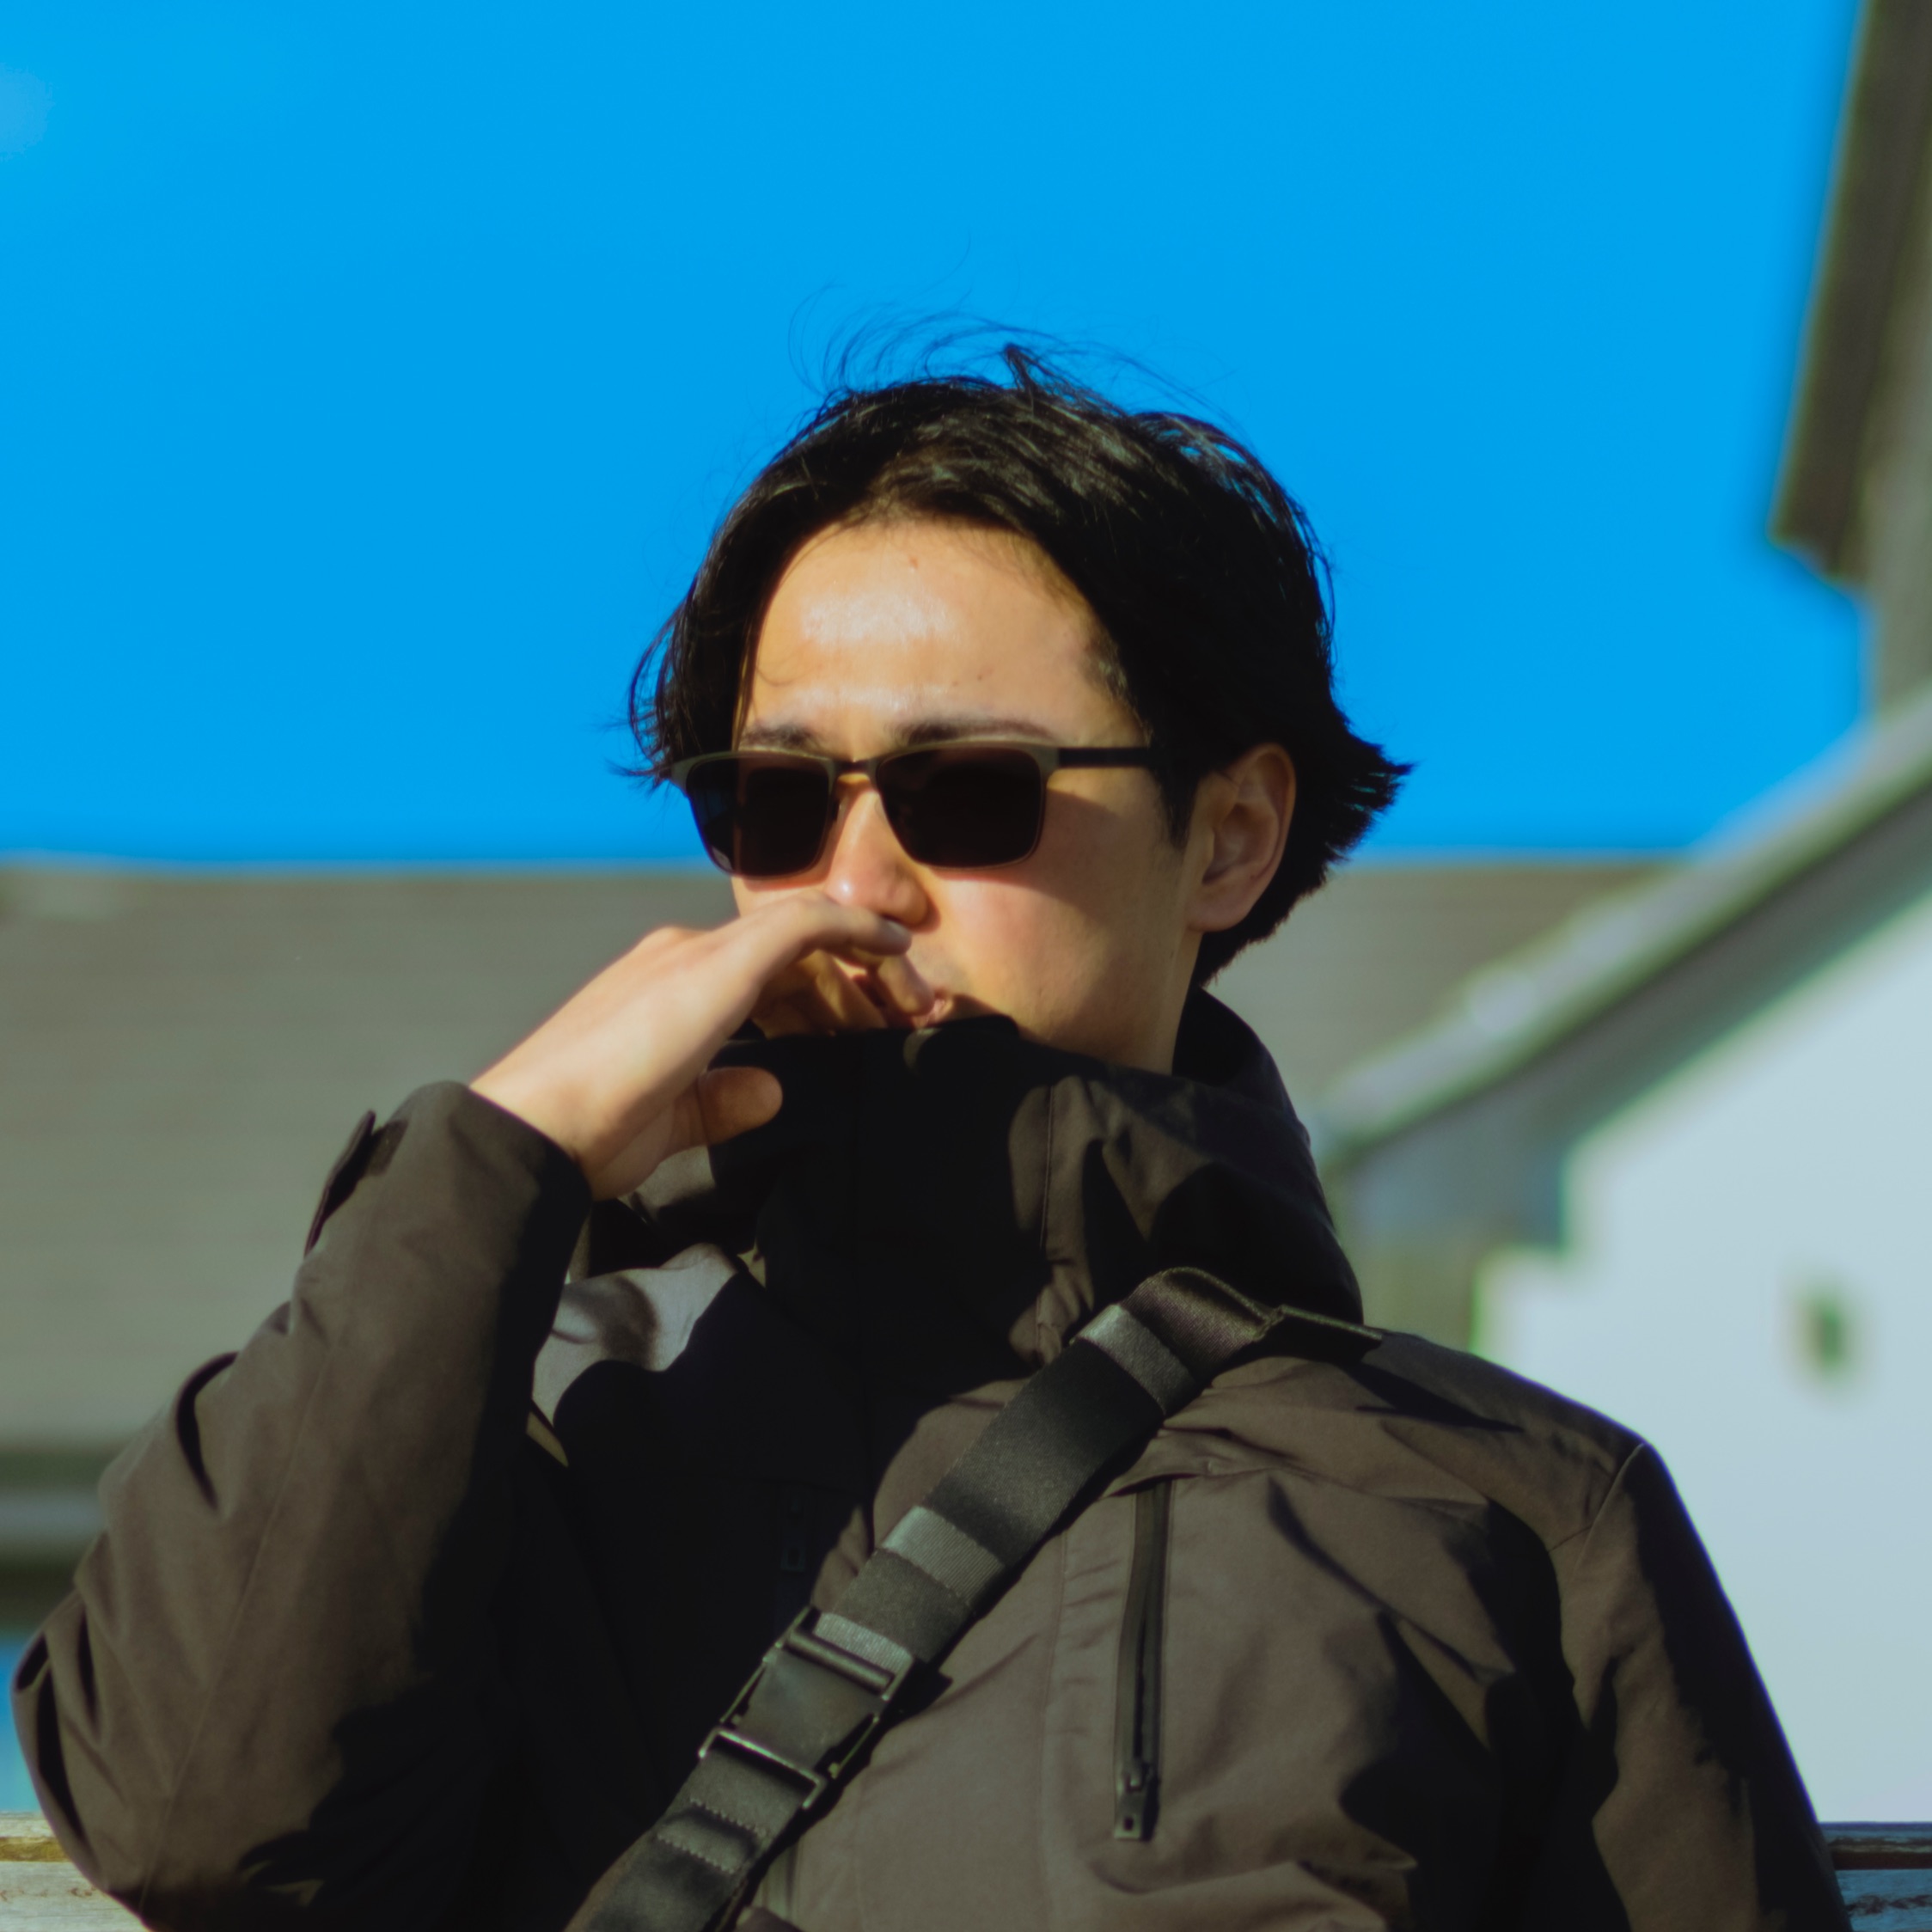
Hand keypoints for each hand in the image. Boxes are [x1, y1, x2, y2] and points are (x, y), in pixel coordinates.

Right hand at [471, 895, 919, 1198]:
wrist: (537, 1127)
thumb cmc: (589, 1132)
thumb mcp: (673, 1116)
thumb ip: (720, 1097)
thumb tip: (771, 1087)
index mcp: (663, 986)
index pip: (757, 976)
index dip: (816, 998)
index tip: (861, 1031)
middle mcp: (678, 956)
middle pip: (787, 953)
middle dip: (851, 983)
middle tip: (905, 1017)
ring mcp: (696, 956)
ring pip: (802, 935)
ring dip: (863, 966)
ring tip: (912, 1004)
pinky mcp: (717, 966)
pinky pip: (804, 924)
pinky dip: (853, 930)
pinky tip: (893, 948)